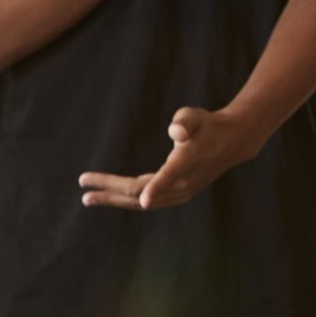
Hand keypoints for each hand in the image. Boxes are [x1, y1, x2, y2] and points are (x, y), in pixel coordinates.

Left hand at [78, 105, 258, 210]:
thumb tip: (175, 131)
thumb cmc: (208, 125)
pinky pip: (147, 199)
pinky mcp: (177, 195)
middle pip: (143, 191)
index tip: (145, 199)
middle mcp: (184, 182)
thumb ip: (186, 120)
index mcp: (188, 161)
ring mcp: (181, 192)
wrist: (231, 143)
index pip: (171, 175)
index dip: (157, 186)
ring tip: (88, 196)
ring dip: (114, 198)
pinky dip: (126, 199)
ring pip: (142, 200)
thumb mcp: (198, 115)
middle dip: (111, 190)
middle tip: (83, 186)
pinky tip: (109, 196)